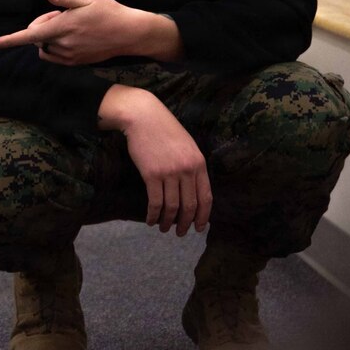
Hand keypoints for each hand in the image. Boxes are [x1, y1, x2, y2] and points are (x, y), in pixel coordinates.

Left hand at [0, 0, 181, 64]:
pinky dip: (55, 46)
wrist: (129, 33)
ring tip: (69, 26)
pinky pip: (55, 56)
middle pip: (37, 38)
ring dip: (48, 37)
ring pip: (45, 48)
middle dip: (42, 25)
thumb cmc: (108, 12)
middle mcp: (63, 45)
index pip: (30, 35)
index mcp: (63, 28)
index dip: (10, 40)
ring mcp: (69, 56)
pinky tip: (73, 36)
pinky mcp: (76, 63)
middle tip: (61, 14)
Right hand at [98, 85, 211, 235]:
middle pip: (190, 205)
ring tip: (164, 228)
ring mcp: (170, 173)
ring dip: (168, 221)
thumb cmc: (163, 129)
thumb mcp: (186, 145)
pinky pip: (155, 202)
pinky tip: (150, 220)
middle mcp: (187, 170)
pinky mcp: (152, 174)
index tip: (199, 228)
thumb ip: (192, 165)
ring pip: (172, 206)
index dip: (204, 216)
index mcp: (199, 163)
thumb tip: (193, 189)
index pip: (206, 197)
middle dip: (186, 223)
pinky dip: (153, 215)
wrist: (143, 117)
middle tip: (180, 233)